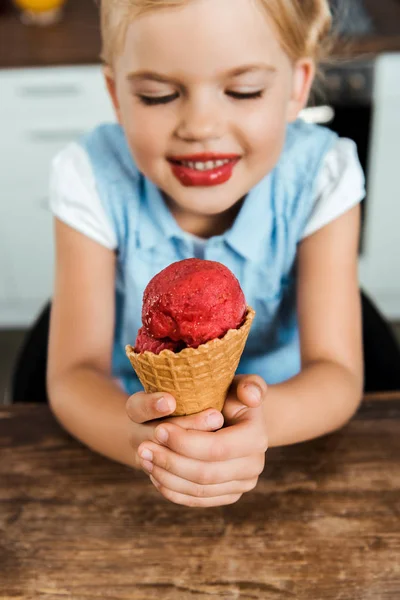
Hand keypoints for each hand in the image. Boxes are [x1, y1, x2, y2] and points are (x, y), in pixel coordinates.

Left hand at [136, 375, 268, 506]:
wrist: (233, 416)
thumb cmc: (229, 394)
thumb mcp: (237, 382)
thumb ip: (247, 384)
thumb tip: (250, 397)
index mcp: (256, 437)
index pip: (217, 449)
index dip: (185, 442)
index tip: (158, 430)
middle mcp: (254, 465)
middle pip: (206, 474)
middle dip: (171, 461)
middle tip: (142, 447)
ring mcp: (242, 484)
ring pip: (198, 490)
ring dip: (166, 476)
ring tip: (143, 458)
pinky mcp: (228, 496)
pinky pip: (196, 500)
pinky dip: (172, 489)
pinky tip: (153, 472)